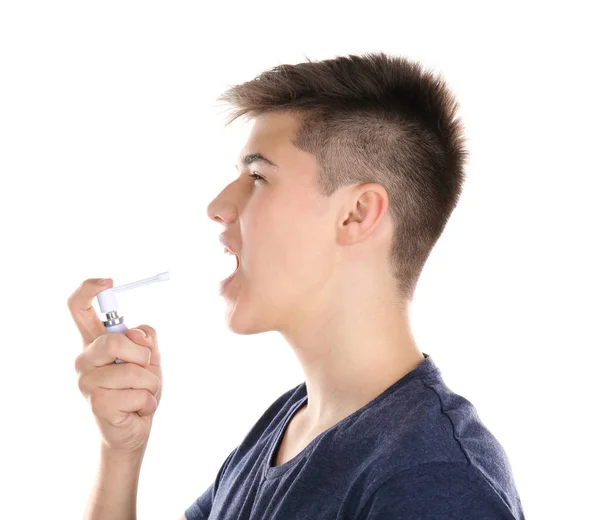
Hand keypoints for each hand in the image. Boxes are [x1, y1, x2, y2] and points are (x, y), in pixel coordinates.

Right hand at [68, 278, 162, 453]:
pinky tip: (137, 409)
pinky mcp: (96, 404)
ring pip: (133, 370)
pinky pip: (138, 394)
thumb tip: (135, 335)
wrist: (136, 426)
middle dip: (142, 354)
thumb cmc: (140, 387)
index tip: (108, 281)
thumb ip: (144, 338)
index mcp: (96, 342)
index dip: (89, 290)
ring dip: (150, 382)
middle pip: (113, 340)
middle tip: (144, 368)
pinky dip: (148, 401)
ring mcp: (87, 382)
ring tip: (142, 393)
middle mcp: (85, 358)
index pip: (78, 308)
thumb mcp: (150, 356)